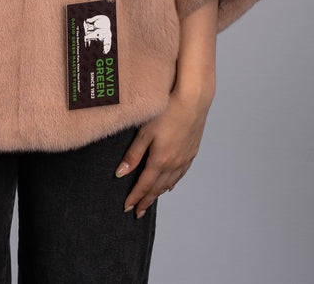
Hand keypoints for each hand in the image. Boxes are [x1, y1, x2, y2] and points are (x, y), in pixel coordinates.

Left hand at [115, 86, 212, 216]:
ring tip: (151, 201)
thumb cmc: (167, 111)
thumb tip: (121, 174)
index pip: (144, 185)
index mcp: (160, 160)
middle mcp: (173, 164)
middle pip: (157, 188)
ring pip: (169, 183)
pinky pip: (181, 174)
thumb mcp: (145, 132)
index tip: (127, 208)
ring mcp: (184, 159)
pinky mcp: (191, 152)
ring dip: (159, 193)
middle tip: (138, 212)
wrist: (193, 101)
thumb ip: (133, 155)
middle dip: (146, 200)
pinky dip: (173, 182)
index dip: (135, 197)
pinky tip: (170, 185)